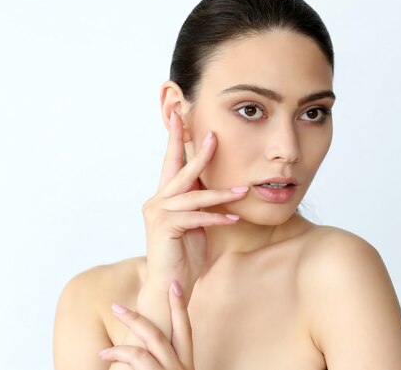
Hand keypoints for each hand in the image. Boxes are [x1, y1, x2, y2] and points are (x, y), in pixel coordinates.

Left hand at [99, 281, 193, 368]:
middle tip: (118, 306)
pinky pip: (138, 356)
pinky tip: (105, 353)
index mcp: (185, 363)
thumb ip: (163, 361)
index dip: (180, 306)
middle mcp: (181, 366)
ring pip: (153, 336)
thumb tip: (146, 349)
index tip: (175, 285)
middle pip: (165, 329)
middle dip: (144, 312)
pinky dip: (120, 352)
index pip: (185, 329)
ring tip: (111, 324)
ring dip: (131, 322)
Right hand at [141, 110, 247, 301]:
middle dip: (198, 151)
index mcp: (164, 197)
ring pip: (194, 195)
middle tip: (213, 134)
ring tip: (243, 189)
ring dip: (221, 193)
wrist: (170, 285)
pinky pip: (196, 217)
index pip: (171, 162)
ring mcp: (158, 213)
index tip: (178, 115)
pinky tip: (234, 218)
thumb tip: (215, 185)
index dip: (176, 138)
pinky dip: (217, 217)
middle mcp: (157, 201)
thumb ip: (199, 202)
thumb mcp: (196, 222)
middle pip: (180, 170)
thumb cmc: (183, 254)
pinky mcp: (164, 227)